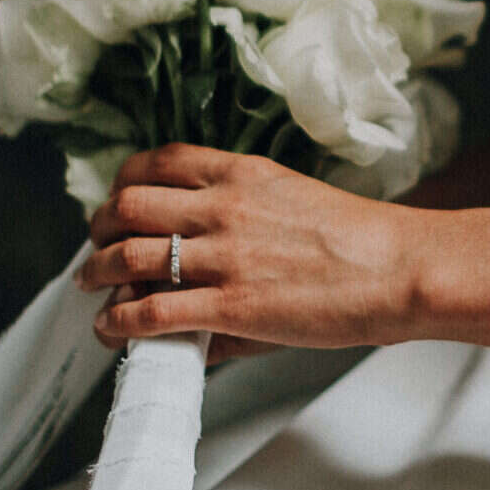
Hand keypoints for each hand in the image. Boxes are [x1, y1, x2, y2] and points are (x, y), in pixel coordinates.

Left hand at [76, 143, 414, 361]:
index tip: (118, 197)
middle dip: (101, 225)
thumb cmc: (361, 239)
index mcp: (241, 173)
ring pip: (128, 256)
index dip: (125, 180)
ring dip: (98, 272)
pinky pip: (150, 312)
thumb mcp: (294, 201)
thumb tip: (218, 243)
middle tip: (97, 242)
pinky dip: (119, 321)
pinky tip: (112, 329)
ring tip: (91, 285)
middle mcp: (222, 207)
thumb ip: (246, 215)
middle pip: (129, 204)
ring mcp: (222, 257)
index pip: (160, 160)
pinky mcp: (228, 307)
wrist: (397, 268)